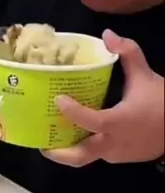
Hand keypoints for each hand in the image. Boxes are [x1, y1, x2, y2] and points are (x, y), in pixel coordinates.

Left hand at [43, 30, 163, 166]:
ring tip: (51, 134)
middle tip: (40, 138)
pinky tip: (76, 132)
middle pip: (79, 156)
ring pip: (86, 157)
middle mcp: (113, 144)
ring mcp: (115, 155)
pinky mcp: (119, 158)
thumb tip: (107, 34)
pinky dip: (84, 145)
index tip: (58, 99)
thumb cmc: (162, 103)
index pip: (90, 121)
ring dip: (68, 149)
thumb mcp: (146, 75)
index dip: (72, 112)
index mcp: (119, 123)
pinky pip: (97, 154)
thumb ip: (128, 53)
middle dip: (56, 152)